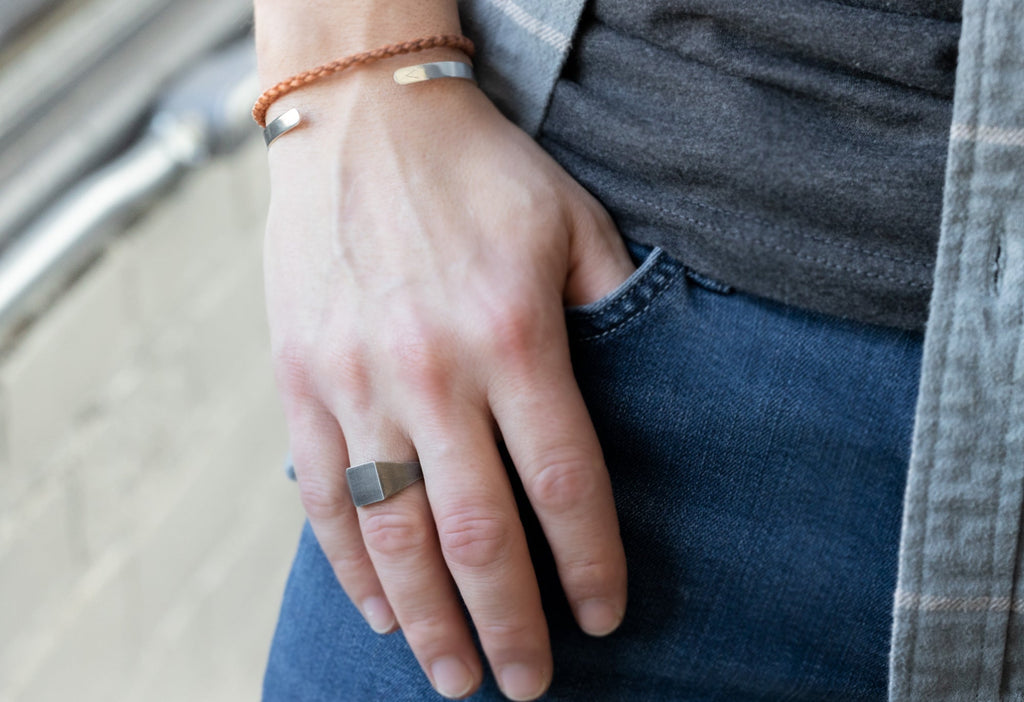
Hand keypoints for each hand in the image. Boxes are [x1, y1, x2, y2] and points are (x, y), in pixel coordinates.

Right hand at [264, 68, 633, 699]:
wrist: (362, 118)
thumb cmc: (477, 172)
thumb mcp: (572, 223)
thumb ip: (613, 307)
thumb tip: (648, 384)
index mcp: (513, 336)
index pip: (564, 484)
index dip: (588, 564)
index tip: (603, 618)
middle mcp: (431, 372)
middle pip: (477, 532)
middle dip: (509, 624)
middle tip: (528, 684)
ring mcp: (355, 382)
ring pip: (393, 532)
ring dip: (429, 619)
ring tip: (457, 677)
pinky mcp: (300, 380)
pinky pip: (320, 496)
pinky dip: (351, 565)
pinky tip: (382, 611)